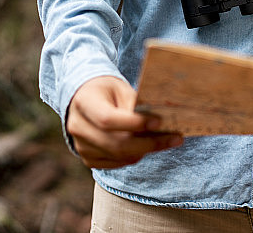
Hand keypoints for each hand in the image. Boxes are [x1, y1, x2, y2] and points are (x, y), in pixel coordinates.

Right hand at [66, 76, 183, 168]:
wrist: (85, 99)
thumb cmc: (107, 91)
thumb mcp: (120, 88)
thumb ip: (135, 104)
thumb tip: (160, 120)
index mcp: (84, 102)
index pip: (108, 119)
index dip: (134, 124)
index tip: (159, 121)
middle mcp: (78, 126)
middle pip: (116, 144)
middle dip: (149, 143)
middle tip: (175, 138)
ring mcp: (81, 146)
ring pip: (119, 156)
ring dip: (146, 150)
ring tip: (166, 140)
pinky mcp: (88, 158)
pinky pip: (116, 163)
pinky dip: (135, 156)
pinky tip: (148, 146)